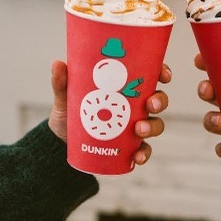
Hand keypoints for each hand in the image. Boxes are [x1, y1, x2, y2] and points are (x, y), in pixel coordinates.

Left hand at [49, 60, 171, 164]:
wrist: (61, 142)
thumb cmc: (69, 112)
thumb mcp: (65, 97)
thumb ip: (62, 82)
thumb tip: (57, 64)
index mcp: (124, 87)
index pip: (150, 75)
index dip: (162, 73)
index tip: (163, 75)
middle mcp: (134, 105)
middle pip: (158, 100)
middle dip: (159, 101)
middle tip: (150, 104)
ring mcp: (134, 126)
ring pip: (155, 124)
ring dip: (152, 127)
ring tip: (139, 130)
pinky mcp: (129, 146)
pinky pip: (143, 149)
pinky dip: (143, 153)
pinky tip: (137, 156)